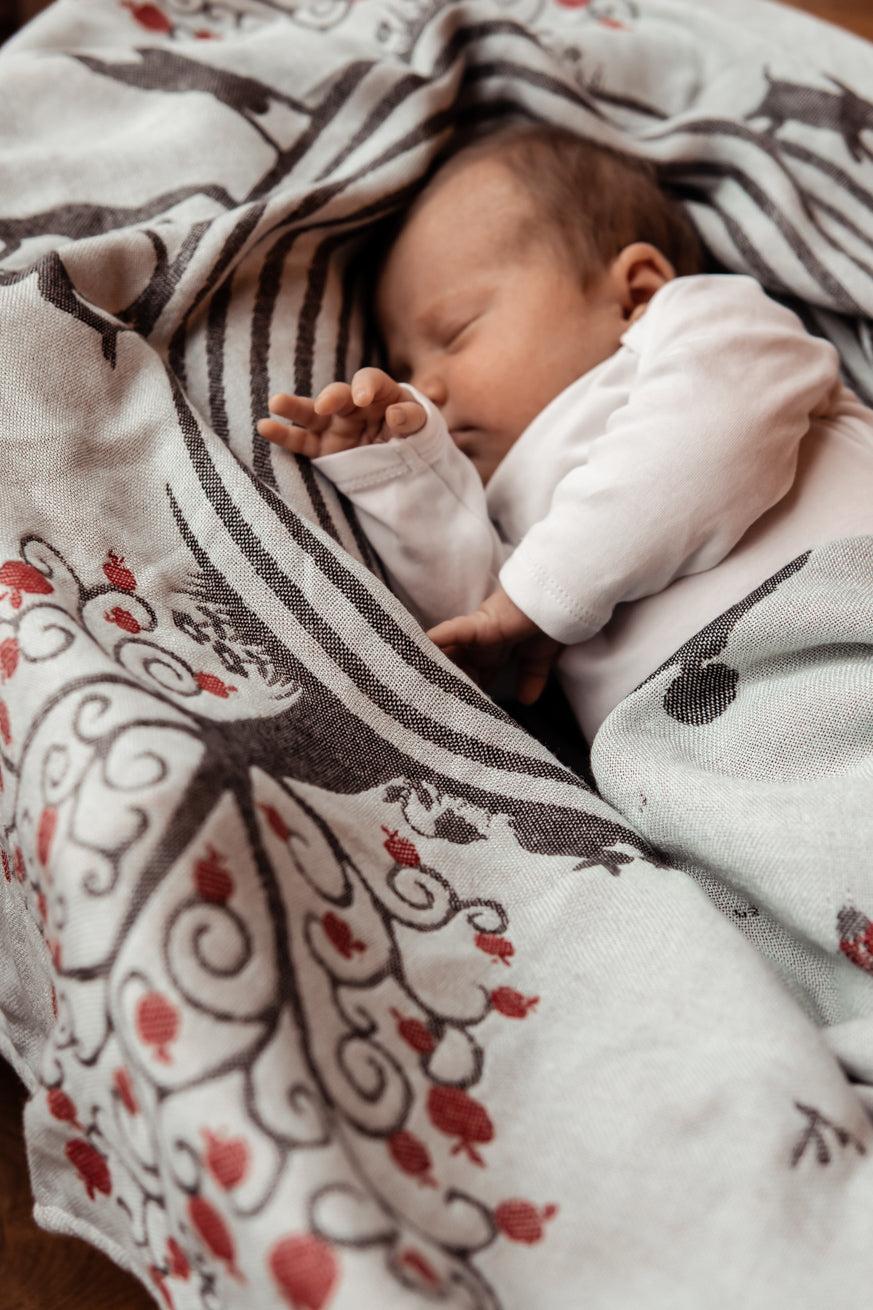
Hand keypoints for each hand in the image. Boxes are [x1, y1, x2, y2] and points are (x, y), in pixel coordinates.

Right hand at [257, 367, 425, 456]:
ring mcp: (335, 426)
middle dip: (331, 398)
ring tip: (276, 403)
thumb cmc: (413, 436)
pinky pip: (300, 440)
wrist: (405, 463)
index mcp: (380, 394)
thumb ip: (413, 418)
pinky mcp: (323, 447)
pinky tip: (265, 427)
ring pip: (312, 413)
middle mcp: (353, 406)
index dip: (366, 386)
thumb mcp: (422, 427)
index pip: (370, 381)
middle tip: (325, 405)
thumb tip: (395, 414)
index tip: (362, 399)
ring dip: (294, 407)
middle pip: (338, 394)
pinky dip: (283, 435)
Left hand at [428, 587, 562, 704]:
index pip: (470, 680)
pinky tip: (421, 646)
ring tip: (414, 684)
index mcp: (489, 656)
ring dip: (432, 668)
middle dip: (441, 687)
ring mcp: (475, 636)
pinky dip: (438, 638)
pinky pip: (454, 631)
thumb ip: (531, 677)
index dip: (462, 696)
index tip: (453, 716)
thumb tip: (527, 701)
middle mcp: (478, 647)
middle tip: (427, 707)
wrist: (556, 601)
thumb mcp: (537, 657)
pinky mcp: (479, 624)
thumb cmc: (546, 622)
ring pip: (447, 654)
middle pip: (453, 670)